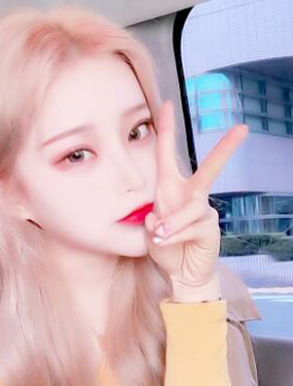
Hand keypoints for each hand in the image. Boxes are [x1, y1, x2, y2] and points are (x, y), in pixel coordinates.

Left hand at [145, 100, 248, 300]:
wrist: (180, 273)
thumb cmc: (165, 248)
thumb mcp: (149, 234)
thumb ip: (152, 222)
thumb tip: (157, 217)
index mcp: (169, 190)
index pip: (167, 156)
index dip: (167, 130)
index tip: (165, 105)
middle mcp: (189, 196)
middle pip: (208, 170)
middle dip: (225, 150)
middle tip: (243, 129)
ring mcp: (203, 211)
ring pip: (189, 209)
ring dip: (170, 224)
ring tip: (158, 235)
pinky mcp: (210, 228)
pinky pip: (191, 228)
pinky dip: (174, 236)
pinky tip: (166, 242)